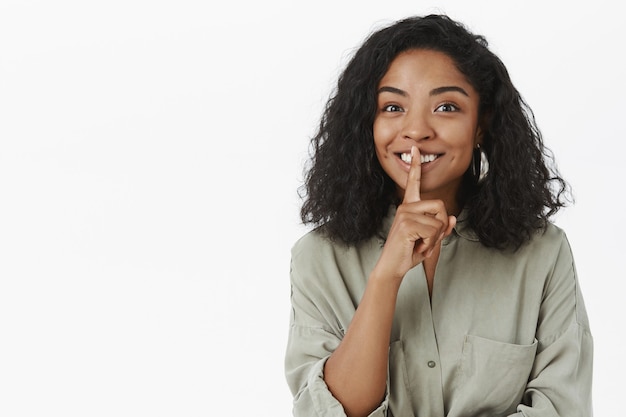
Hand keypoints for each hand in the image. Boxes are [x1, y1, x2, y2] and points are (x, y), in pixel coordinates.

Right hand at [374, 146, 455, 280]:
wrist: (392, 267)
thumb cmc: (408, 252)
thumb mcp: (429, 239)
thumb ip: (441, 227)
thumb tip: (452, 218)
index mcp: (409, 207)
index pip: (413, 183)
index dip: (416, 165)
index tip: (415, 149)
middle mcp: (405, 207)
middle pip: (440, 205)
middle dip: (441, 225)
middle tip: (426, 240)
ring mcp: (405, 215)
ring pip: (438, 221)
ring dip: (435, 239)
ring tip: (420, 245)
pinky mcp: (407, 225)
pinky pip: (434, 231)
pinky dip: (430, 244)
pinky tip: (417, 248)